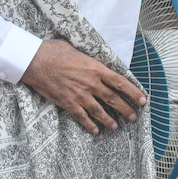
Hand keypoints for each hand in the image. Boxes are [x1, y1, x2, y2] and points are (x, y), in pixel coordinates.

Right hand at [21, 38, 146, 134]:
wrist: (34, 61)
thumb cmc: (54, 51)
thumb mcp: (77, 48)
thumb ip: (89, 56)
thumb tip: (95, 57)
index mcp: (95, 68)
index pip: (120, 82)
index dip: (133, 92)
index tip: (143, 99)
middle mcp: (90, 83)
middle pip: (113, 99)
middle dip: (126, 109)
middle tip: (134, 116)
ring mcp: (79, 94)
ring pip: (99, 111)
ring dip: (109, 120)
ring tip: (117, 126)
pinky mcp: (67, 102)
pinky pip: (81, 117)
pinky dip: (89, 125)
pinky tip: (95, 130)